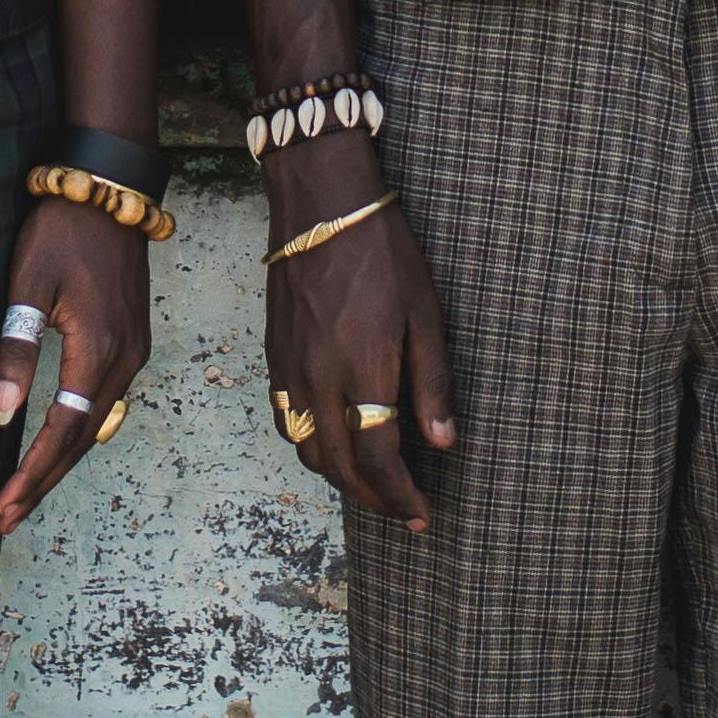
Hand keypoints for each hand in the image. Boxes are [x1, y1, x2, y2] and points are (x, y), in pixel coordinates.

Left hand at [0, 195, 149, 533]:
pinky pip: (106, 401)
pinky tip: (57, 444)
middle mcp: (125, 359)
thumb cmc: (61, 230)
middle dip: (45, 481)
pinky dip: (79, 431)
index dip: (32, 473)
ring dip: (62, 460)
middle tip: (7, 519)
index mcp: (99, 350)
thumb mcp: (28, 285)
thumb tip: (1, 414)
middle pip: (84, 439)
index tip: (2, 507)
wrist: (109, 188)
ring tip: (25, 493)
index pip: (62, 431)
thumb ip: (17, 348)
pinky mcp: (132, 339)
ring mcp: (134, 351)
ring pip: (97, 424)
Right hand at [267, 197, 456, 533]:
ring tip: (373, 484)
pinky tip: (333, 442)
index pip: (378, 458)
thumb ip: (432, 382)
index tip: (422, 514)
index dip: (401, 495)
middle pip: (340, 466)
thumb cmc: (382, 251)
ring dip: (340, 478)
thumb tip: (443, 443)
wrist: (321, 203)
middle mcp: (319, 379)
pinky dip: (311, 446)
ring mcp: (290, 369)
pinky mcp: (275, 355)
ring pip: (307, 450)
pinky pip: (287, 421)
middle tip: (402, 510)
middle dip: (373, 498)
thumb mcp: (425, 312)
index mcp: (362, 370)